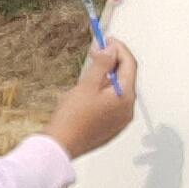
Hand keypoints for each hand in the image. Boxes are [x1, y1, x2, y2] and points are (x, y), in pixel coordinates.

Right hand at [47, 41, 137, 160]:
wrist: (59, 147)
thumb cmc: (71, 118)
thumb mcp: (86, 86)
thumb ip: (101, 65)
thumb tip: (110, 50)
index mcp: (125, 97)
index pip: (129, 65)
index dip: (119, 49)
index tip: (107, 40)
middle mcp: (128, 110)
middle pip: (125, 78)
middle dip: (113, 64)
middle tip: (97, 53)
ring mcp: (120, 121)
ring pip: (118, 92)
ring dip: (107, 80)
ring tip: (88, 75)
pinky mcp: (111, 129)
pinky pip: (112, 106)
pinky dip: (104, 95)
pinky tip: (88, 95)